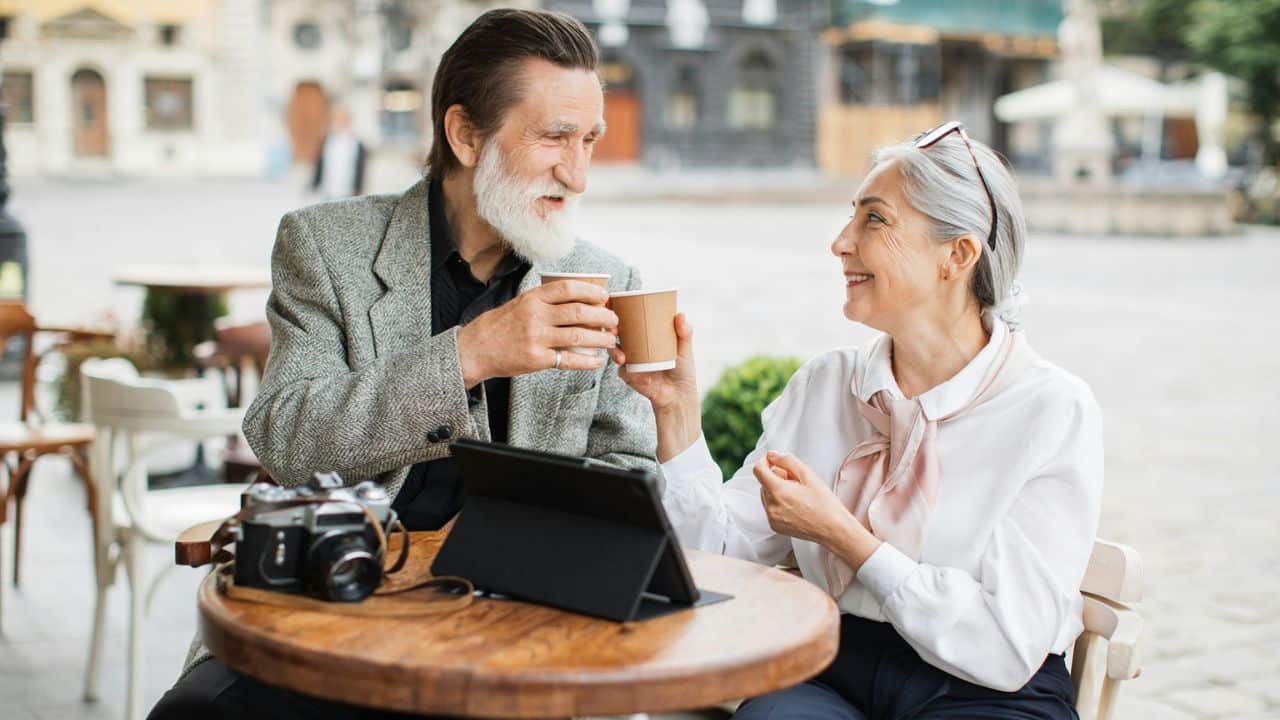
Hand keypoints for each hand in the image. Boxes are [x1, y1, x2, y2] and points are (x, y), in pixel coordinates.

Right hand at [457, 280, 618, 385]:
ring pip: (578, 335)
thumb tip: (578, 300)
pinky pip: (568, 359)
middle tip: (614, 320)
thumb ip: (545, 301)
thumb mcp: (520, 303)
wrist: (475, 349)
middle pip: (579, 312)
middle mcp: (535, 316)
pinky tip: (596, 361)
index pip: (568, 289)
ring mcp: (536, 338)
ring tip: (610, 340)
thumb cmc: (500, 325)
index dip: (591, 291)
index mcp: (533, 298)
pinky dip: (586, 361)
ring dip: (600, 338)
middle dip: (603, 316)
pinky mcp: (536, 359)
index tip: (605, 296)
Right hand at [608, 312, 697, 411]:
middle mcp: (634, 344)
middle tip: (615, 327)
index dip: (617, 310)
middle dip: (610, 328)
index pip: (629, 318)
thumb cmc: (683, 368)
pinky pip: (622, 369)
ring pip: (614, 350)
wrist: (678, 394)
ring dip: (613, 349)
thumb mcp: (685, 348)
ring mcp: (630, 359)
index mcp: (645, 334)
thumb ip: (685, 332)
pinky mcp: (628, 374)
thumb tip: (681, 315)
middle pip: (616, 332)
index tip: (612, 303)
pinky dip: (624, 368)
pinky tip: (628, 366)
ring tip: (621, 355)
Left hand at [755, 451, 881, 569]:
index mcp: (778, 492)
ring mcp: (772, 518)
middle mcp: (771, 507)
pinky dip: (778, 503)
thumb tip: (771, 455)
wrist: (833, 528)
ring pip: (766, 495)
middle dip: (775, 477)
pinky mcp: (775, 526)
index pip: (758, 470)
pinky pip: (770, 508)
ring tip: (797, 494)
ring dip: (776, 490)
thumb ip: (787, 461)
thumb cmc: (824, 503)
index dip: (765, 462)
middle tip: (795, 480)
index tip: (773, 461)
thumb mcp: (808, 475)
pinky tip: (795, 505)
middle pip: (763, 483)